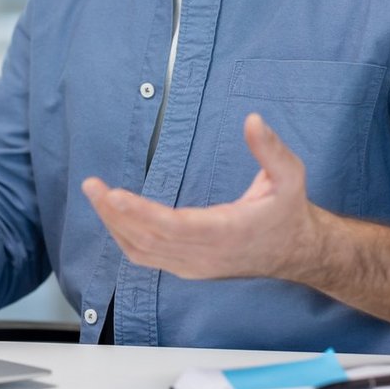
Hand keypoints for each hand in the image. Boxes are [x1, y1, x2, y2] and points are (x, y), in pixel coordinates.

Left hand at [81, 113, 324, 281]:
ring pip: (142, 251)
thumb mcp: (290, 175)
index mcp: (227, 232)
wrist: (297, 251)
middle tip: (92, 186)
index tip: (114, 194)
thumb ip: (271, 149)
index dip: (140, 212)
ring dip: (115, 225)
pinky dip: (125, 239)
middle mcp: (205, 255)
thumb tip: (252, 119)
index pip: (173, 226)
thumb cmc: (288, 210)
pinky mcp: (188, 269)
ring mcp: (194, 266)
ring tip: (97, 197)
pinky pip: (148, 257)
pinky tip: (114, 217)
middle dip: (115, 213)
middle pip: (148, 239)